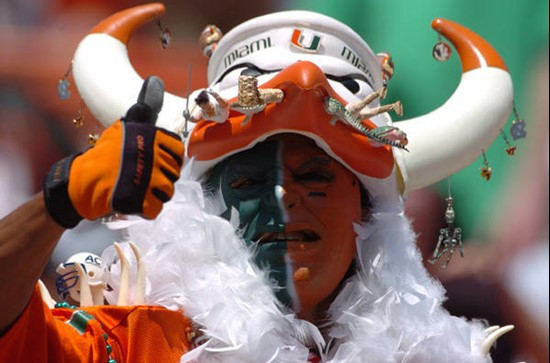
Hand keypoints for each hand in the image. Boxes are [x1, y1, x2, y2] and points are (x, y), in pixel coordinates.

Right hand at [44, 76, 183, 227]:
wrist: (81, 181)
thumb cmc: (106, 154)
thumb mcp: (126, 126)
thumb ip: (144, 109)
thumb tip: (156, 82)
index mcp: (151, 137)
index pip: (177, 150)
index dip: (168, 157)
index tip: (154, 160)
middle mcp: (153, 156)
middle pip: (174, 172)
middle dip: (160, 177)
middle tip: (141, 176)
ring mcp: (149, 179)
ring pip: (168, 191)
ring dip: (154, 193)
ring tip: (138, 188)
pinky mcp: (141, 201)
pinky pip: (156, 208)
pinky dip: (146, 208)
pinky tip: (135, 200)